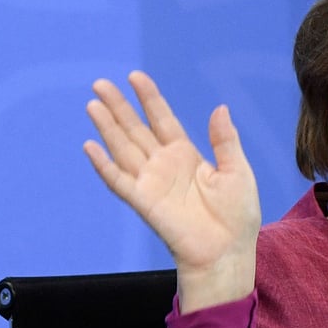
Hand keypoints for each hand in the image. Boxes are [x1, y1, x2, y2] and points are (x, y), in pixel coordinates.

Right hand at [83, 71, 260, 312]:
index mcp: (187, 155)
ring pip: (123, 148)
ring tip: (92, 105)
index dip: (149, 98)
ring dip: (107, 127)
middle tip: (100, 83)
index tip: (135, 76)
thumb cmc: (237, 216)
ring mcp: (151, 183)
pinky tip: (90, 146)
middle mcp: (164, 165)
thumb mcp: (237, 170)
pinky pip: (119, 181)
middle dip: (119, 106)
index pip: (162, 119)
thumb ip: (225, 140)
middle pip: (136, 129)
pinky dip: (103, 165)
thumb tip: (220, 107)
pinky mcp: (144, 202)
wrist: (227, 251)